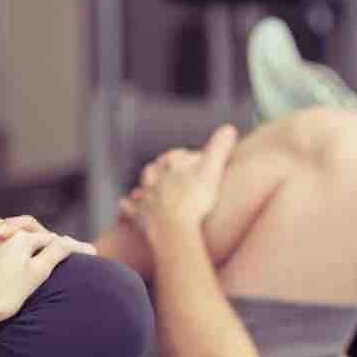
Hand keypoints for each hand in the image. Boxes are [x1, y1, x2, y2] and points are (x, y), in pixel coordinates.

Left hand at [0, 229, 81, 325]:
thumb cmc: (0, 295)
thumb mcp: (35, 274)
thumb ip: (54, 254)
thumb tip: (69, 241)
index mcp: (20, 239)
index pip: (49, 239)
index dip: (66, 246)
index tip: (86, 254)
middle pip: (20, 227)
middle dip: (34, 232)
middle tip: (45, 240)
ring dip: (1, 232)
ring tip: (5, 240)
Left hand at [120, 124, 237, 234]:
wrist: (174, 227)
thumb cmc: (194, 199)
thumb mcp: (212, 170)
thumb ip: (219, 148)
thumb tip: (229, 128)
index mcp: (171, 165)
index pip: (178, 156)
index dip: (188, 157)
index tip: (198, 160)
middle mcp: (155, 178)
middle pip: (156, 168)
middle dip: (162, 168)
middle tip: (170, 170)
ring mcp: (147, 198)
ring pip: (143, 186)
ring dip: (146, 185)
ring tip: (149, 185)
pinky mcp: (140, 216)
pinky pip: (130, 208)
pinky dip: (129, 205)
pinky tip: (126, 203)